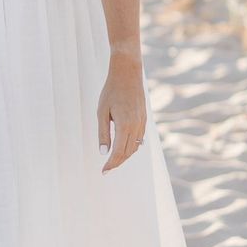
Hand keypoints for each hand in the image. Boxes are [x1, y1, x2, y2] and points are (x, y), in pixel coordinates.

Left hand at [97, 52, 145, 171]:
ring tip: (113, 160)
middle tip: (106, 168)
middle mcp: (136, 126)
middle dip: (117, 162)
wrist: (128, 74)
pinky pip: (139, 138)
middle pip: (128, 152)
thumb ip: (103, 133)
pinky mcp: (144, 119)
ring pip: (135, 147)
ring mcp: (142, 123)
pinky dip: (132, 146)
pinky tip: (124, 147)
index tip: (103, 172)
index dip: (111, 164)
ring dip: (125, 155)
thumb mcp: (102, 112)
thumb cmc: (111, 91)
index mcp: (124, 125)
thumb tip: (103, 152)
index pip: (118, 152)